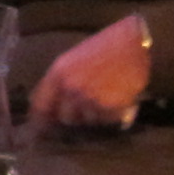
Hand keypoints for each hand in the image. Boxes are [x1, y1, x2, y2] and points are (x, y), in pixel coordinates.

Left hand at [28, 14, 152, 131]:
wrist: (134, 44)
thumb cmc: (104, 46)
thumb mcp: (73, 58)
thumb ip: (60, 80)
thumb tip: (50, 104)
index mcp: (58, 74)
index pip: (40, 106)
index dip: (39, 121)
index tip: (39, 131)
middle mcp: (71, 90)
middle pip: (65, 117)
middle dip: (74, 114)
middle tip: (87, 103)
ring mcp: (91, 101)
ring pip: (87, 120)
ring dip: (94, 114)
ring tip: (105, 96)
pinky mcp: (110, 109)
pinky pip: (106, 120)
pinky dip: (111, 114)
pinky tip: (117, 98)